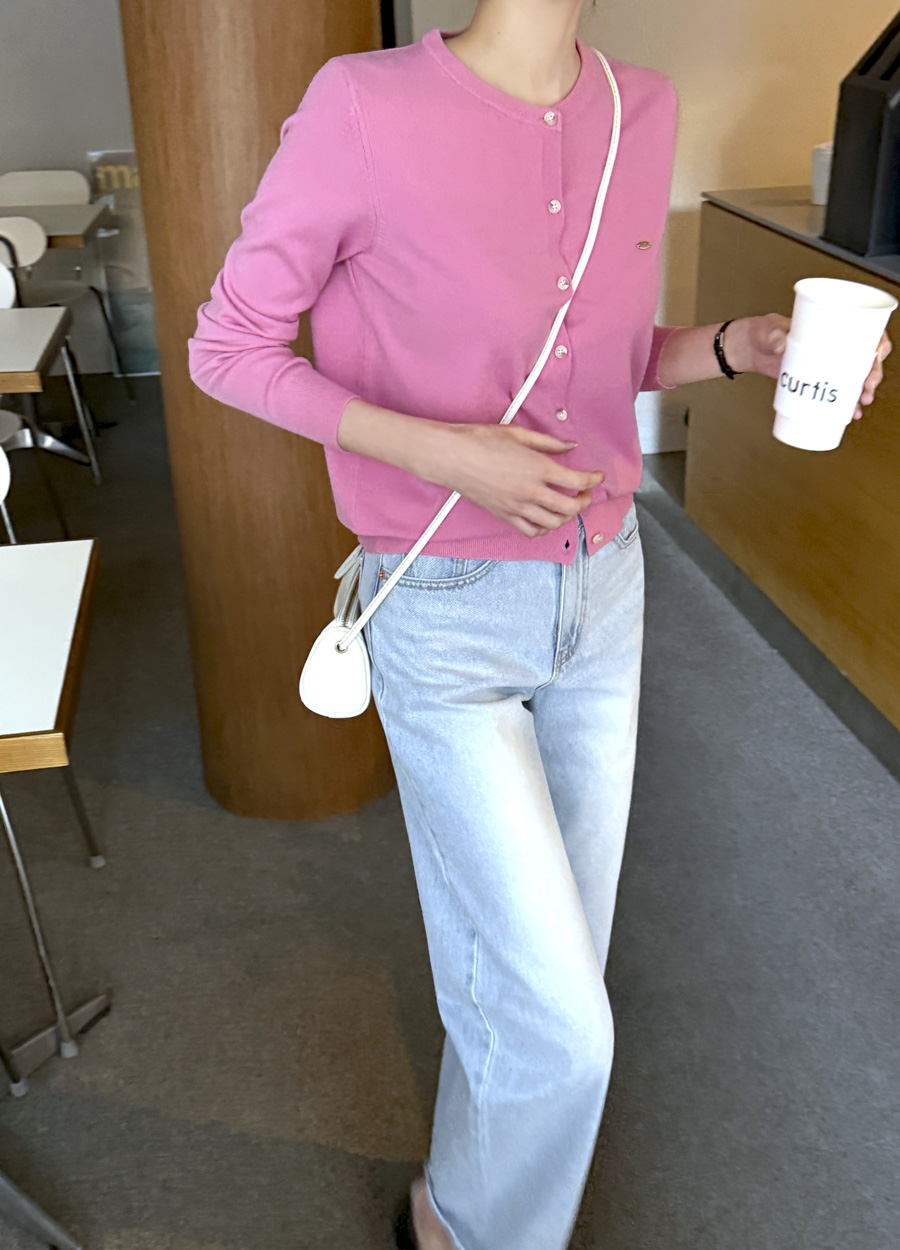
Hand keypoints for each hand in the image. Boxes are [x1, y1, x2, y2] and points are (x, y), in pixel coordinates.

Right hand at [429, 424, 604, 537]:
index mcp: (538, 468)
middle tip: (585, 494)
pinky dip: (544, 529)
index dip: (593, 480)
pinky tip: (546, 520)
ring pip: (553, 522)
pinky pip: (531, 530)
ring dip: (566, 516)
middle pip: (570, 507)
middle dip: (584, 501)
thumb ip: (549, 442)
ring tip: (568, 507)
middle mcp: (531, 491)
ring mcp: (517, 506)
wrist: (453, 457)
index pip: (577, 481)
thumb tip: (570, 447)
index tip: (597, 477)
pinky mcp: (504, 514)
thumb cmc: (480, 440)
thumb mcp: (519, 434)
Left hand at [726, 315, 892, 419]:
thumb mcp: (770, 329)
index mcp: (831, 328)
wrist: (750, 348)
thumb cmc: (764, 331)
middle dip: (872, 374)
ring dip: (862, 393)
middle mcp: (834, 347)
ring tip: (859, 405)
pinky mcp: (815, 381)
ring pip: (854, 379)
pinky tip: (850, 414)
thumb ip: (774, 335)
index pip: (866, 332)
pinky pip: (835, 394)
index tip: (876, 355)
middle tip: (866, 387)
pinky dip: (844, 405)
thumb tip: (781, 346)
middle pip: (865, 359)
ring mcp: (825, 365)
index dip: (878, 343)